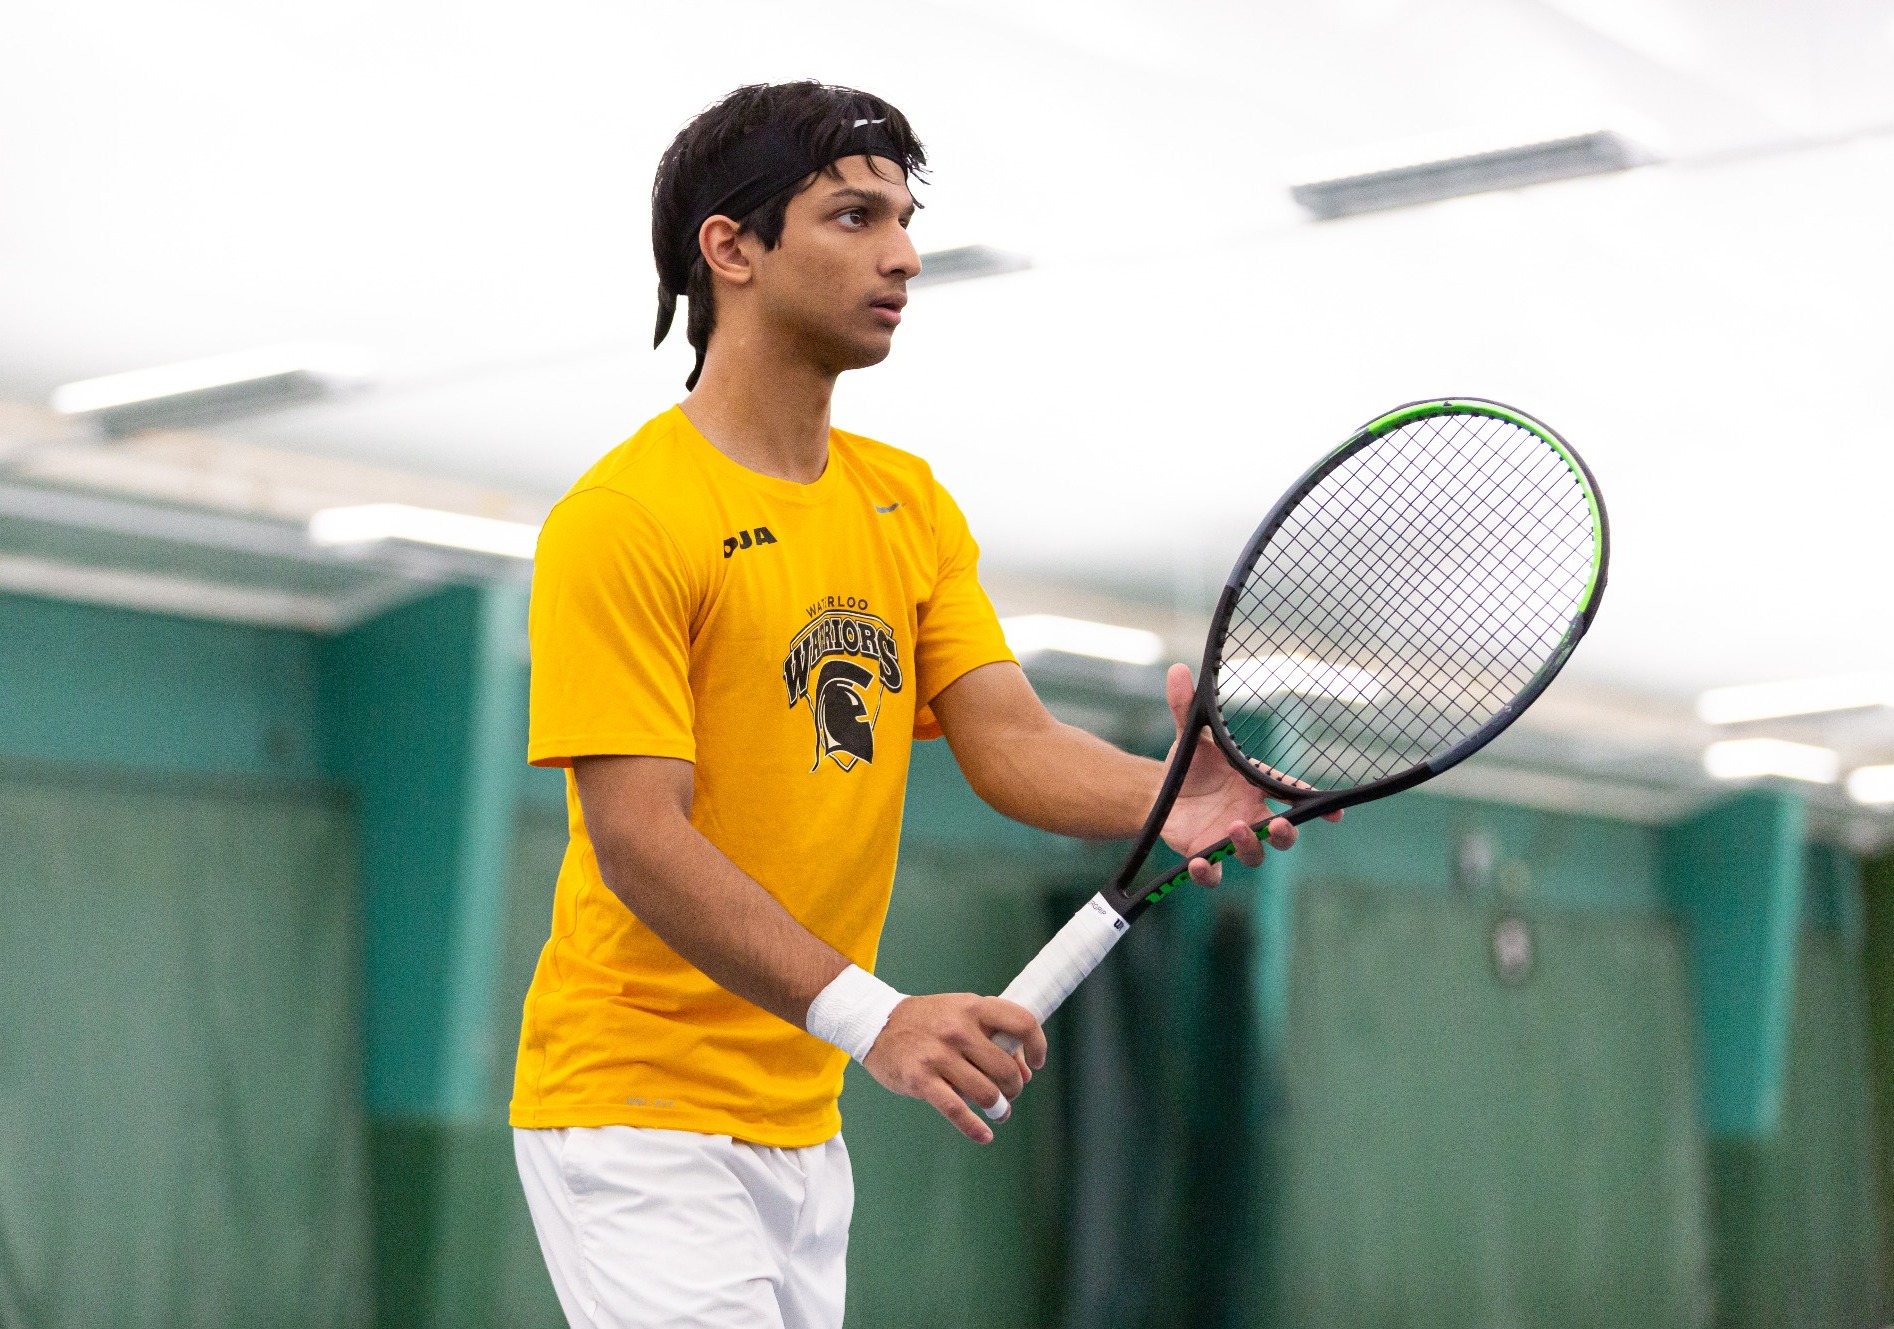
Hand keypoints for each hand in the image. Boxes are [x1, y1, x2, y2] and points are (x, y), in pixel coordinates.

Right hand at [862, 994, 1047, 1143]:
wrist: (876, 1023)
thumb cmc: (927, 1020)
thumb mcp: (961, 1013)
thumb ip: (993, 1036)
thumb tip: (1026, 1071)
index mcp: (973, 1007)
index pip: (1022, 1023)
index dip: (1038, 1045)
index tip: (1037, 1063)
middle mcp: (958, 1029)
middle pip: (1005, 1068)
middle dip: (1014, 1087)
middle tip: (1009, 1093)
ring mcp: (938, 1055)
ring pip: (986, 1092)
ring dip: (999, 1108)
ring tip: (999, 1112)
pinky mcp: (921, 1079)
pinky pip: (956, 1109)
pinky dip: (974, 1127)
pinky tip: (984, 1135)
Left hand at [1158, 664, 1341, 886]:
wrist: (1160, 792)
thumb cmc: (1190, 765)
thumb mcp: (1189, 735)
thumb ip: (1185, 706)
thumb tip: (1177, 670)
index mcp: (1255, 785)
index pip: (1292, 794)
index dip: (1317, 804)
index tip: (1336, 812)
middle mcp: (1251, 814)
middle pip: (1284, 833)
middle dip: (1288, 832)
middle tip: (1281, 823)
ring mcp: (1230, 837)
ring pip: (1255, 854)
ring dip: (1250, 846)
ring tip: (1233, 829)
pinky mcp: (1205, 853)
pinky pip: (1215, 873)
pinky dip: (1209, 872)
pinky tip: (1197, 863)